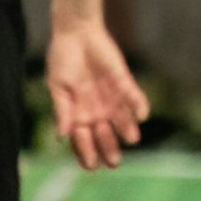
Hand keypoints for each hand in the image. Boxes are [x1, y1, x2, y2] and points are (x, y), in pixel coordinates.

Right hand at [47, 21, 148, 170]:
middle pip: (104, 134)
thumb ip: (62, 110)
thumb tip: (62, 136)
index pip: (83, 139)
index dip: (86, 152)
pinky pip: (134, 97)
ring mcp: (112, 98)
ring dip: (127, 129)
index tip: (92, 166)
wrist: (76, 34)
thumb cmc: (63, 60)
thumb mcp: (58, 87)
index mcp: (77, 113)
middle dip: (109, 148)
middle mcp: (96, 110)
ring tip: (131, 139)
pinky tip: (143, 116)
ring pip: (122, 120)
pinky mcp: (124, 83)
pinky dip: (139, 105)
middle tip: (114, 162)